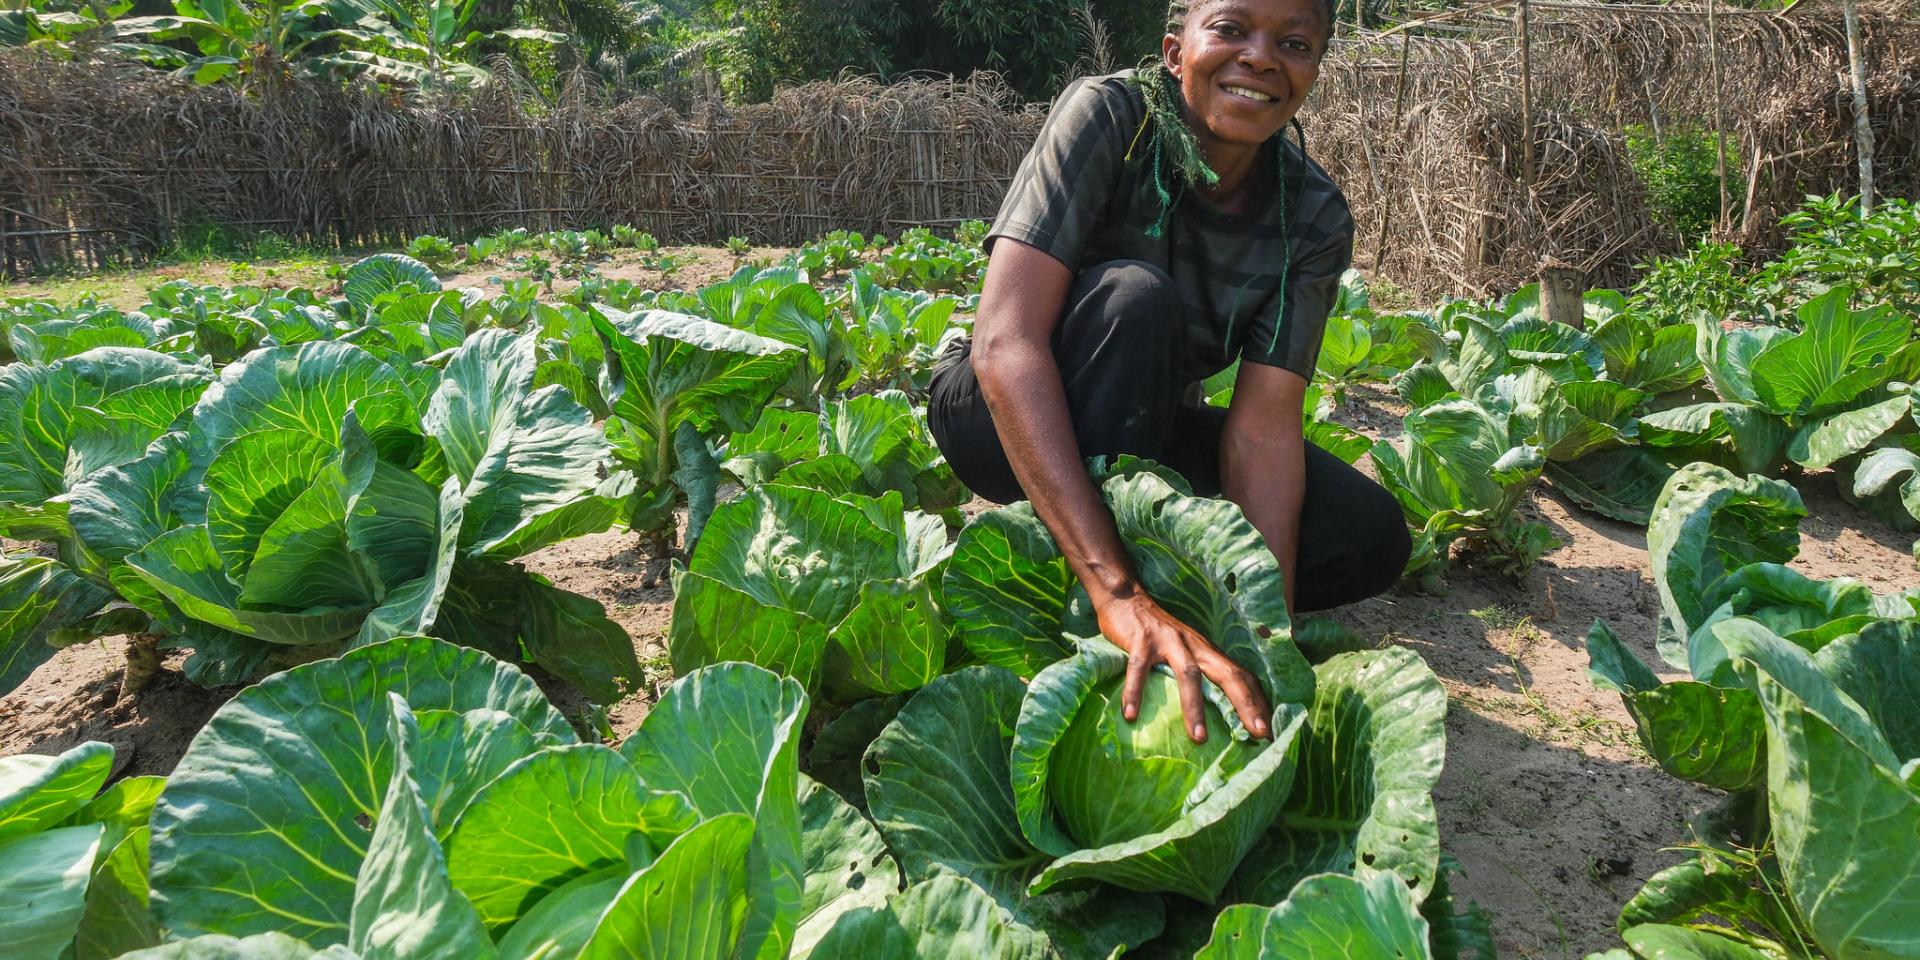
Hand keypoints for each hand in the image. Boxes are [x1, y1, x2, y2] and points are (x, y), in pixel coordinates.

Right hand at [1093, 590, 1271, 743]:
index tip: (1269, 732)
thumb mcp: (1183, 650)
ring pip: (1189, 674)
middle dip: (1245, 704)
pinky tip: (1130, 715)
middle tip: (1259, 733)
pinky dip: (1135, 692)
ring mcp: (1169, 641)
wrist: (1126, 598)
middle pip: (1228, 674)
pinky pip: (1139, 669)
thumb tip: (1209, 712)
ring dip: (1195, 708)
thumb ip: (1196, 672)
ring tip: (1199, 738)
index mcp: (1208, 651)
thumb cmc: (1156, 633)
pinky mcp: (1142, 640)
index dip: (1258, 702)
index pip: (1242, 676)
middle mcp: (1195, 645)